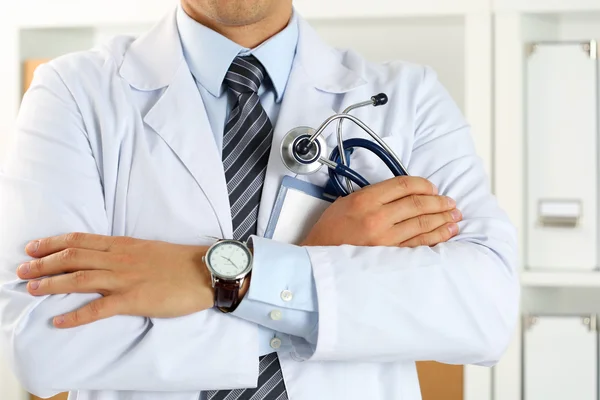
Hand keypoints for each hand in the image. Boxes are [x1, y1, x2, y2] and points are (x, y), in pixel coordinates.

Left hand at [16, 233, 220, 327]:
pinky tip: (59, 321)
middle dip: (43, 263)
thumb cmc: (181, 262)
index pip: (80, 240)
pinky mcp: (134, 300)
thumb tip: (107, 257)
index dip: (53, 243)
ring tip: (31, 289)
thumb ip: (126, 252)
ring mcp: (126, 279)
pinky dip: (76, 316)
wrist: (206, 272)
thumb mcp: (150, 249)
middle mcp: (120, 259)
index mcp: (124, 245)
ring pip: (80, 279)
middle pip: (73, 257)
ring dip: (52, 284)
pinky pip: (99, 308)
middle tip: (21, 270)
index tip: (32, 247)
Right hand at [301, 176, 461, 247]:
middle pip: (417, 204)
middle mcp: (377, 217)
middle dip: (439, 202)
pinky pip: (419, 244)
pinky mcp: (389, 256)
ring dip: (443, 218)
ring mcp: (385, 239)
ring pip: (422, 224)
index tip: (432, 188)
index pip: (403, 185)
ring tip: (455, 216)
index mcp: (365, 200)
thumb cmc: (330, 231)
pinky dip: (436, 237)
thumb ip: (372, 195)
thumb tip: (402, 193)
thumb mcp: (345, 202)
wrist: (317, 258)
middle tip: (450, 202)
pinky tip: (447, 232)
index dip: (423, 184)